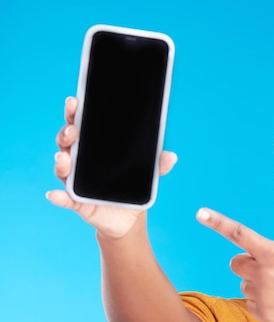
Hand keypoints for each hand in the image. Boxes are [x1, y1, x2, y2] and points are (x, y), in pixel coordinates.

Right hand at [48, 97, 177, 239]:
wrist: (128, 219)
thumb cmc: (131, 189)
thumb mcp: (146, 176)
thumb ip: (157, 166)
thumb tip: (171, 156)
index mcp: (93, 149)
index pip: (81, 126)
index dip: (75, 114)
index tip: (75, 101)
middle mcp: (79, 162)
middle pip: (67, 143)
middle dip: (66, 134)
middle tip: (73, 130)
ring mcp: (76, 181)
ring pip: (63, 169)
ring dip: (61, 163)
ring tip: (64, 159)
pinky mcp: (76, 202)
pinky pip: (65, 199)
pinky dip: (59, 197)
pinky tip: (54, 195)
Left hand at [196, 208, 273, 321]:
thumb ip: (269, 253)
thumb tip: (249, 264)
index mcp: (273, 254)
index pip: (239, 234)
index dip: (218, 223)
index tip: (200, 213)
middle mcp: (264, 275)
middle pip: (235, 263)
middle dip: (248, 263)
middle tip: (269, 268)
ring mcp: (262, 298)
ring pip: (244, 284)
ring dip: (258, 283)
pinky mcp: (263, 316)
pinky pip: (251, 302)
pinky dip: (263, 301)